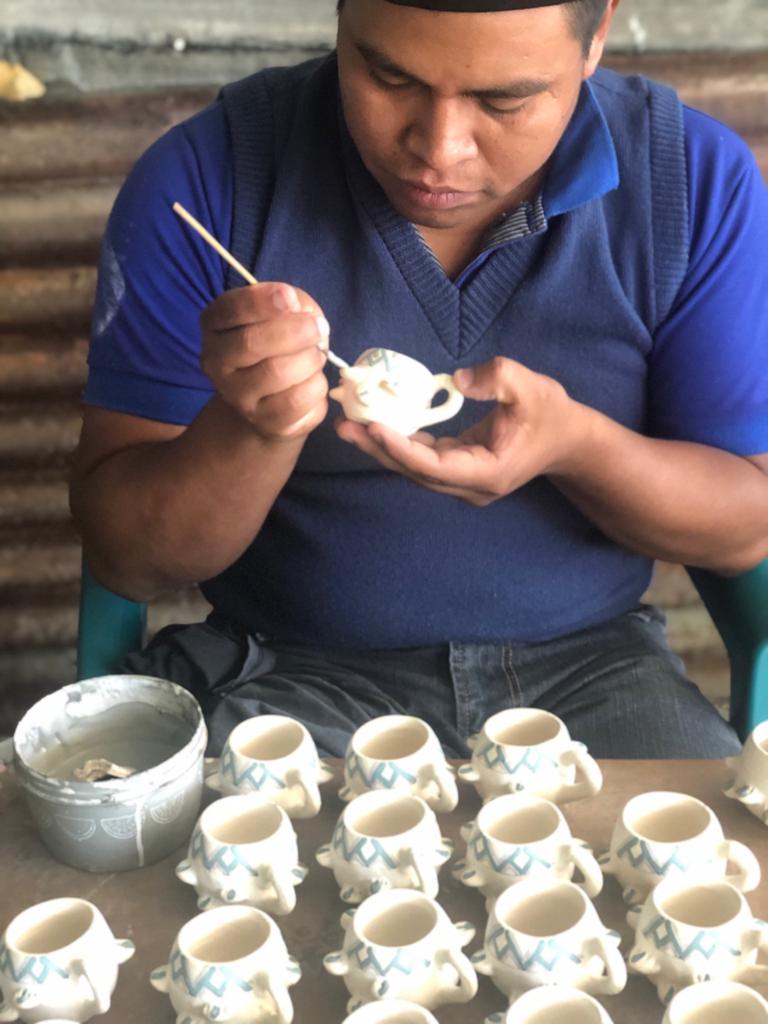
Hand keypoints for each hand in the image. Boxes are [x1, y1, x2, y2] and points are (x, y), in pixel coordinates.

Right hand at [200, 282, 330, 441]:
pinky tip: (312, 380)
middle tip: (318, 328)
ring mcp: (238, 398)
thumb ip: (290, 302)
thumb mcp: (281, 312)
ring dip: (309, 359)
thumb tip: (299, 307)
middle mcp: (216, 363)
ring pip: (278, 373)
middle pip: (251, 343)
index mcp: (214, 326)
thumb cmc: (276, 344)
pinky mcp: (266, 422)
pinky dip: (316, 386)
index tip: (289, 297)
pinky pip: (298, 401)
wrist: (267, 399)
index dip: (260, 302)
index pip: (230, 310)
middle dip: (294, 331)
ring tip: (315, 356)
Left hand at [334, 356, 588, 505]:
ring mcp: (462, 482)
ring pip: (414, 469)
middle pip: (415, 472)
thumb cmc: (551, 413)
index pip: (435, 466)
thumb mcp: (531, 387)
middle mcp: (469, 486)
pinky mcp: (457, 471)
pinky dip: (398, 443)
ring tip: (349, 425)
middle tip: (344, 426)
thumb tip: (458, 380)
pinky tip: (374, 425)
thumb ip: (497, 379)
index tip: (374, 426)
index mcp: (487, 473)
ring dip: (382, 447)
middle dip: (378, 449)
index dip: (402, 448)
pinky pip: (422, 460)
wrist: (568, 440)